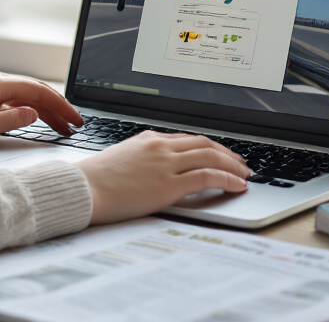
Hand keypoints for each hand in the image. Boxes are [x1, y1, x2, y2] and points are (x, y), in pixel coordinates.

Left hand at [0, 71, 82, 145]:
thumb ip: (10, 120)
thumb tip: (34, 113)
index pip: (38, 92)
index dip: (60, 105)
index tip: (75, 119)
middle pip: (36, 91)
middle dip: (58, 107)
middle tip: (75, 125)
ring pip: (27, 96)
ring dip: (45, 110)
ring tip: (62, 128)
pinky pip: (15, 101)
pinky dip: (30, 110)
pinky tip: (38, 121)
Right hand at [76, 131, 250, 225]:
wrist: (83, 189)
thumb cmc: (94, 180)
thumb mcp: (121, 160)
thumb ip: (142, 159)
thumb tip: (154, 170)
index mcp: (148, 139)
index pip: (187, 139)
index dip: (208, 147)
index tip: (219, 154)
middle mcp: (160, 146)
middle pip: (204, 143)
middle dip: (226, 153)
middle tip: (240, 163)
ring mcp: (166, 163)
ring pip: (211, 156)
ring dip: (233, 165)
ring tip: (245, 174)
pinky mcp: (169, 184)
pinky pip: (207, 176)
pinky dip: (227, 178)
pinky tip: (238, 185)